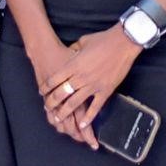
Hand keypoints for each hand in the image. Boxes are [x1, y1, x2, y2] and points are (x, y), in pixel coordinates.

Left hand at [41, 28, 139, 148]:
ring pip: (75, 103)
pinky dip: (88, 117)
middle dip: (52, 103)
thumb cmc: (103, 40)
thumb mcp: (82, 41)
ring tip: (58, 118)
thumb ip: (73, 50)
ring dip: (65, 112)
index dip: (46, 87)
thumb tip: (69, 53)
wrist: (123, 42)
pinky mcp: (105, 90)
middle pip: (61, 94)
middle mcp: (80, 77)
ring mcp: (93, 85)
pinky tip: (83, 125)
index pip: (54, 80)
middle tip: (47, 108)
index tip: (42, 92)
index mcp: (73, 65)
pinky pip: (95, 107)